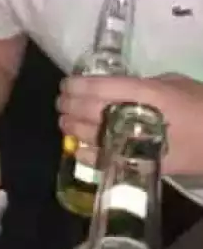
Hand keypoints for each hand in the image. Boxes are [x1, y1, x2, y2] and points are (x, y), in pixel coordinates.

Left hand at [58, 74, 202, 175]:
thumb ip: (144, 83)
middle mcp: (138, 116)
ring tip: (64, 121)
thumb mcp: (174, 83)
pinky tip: (77, 148)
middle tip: (60, 102)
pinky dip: (87, 154)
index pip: (100, 86)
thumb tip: (118, 86)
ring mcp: (139, 143)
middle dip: (69, 104)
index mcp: (147, 92)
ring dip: (72, 127)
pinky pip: (107, 161)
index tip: (65, 83)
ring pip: (93, 135)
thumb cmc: (201, 104)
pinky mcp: (144, 165)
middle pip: (90, 109)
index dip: (77, 84)